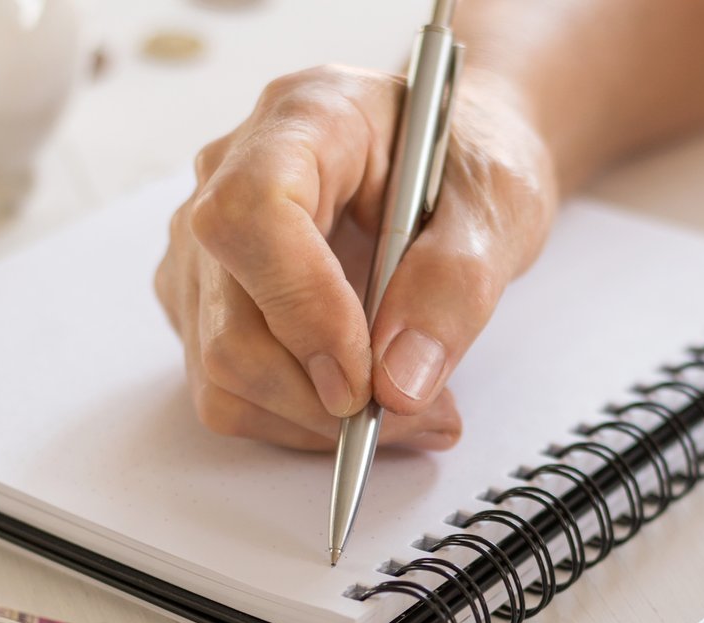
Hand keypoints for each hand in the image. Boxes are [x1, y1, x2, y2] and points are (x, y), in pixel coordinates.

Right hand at [154, 65, 557, 450]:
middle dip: (324, 397)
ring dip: (318, 421)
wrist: (448, 169)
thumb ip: (455, 285)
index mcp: (303, 118)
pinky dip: (301, 422)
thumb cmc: (466, 167)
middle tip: (424, 412)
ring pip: (222, 373)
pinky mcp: (205, 305)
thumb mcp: (499, 206)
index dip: (302, 308)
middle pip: (231, 322)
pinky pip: (230, 394)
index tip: (365, 379)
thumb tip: (400, 383)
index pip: (252, 215)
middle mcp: (228, 176)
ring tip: (413, 409)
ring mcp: (205, 246)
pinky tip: (367, 404)